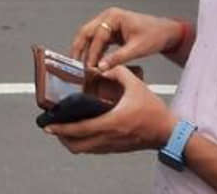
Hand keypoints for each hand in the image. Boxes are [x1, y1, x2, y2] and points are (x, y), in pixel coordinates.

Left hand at [45, 66, 177, 154]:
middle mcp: (108, 137)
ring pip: (84, 150)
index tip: (48, 125)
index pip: (80, 129)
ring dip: (71, 141)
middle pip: (76, 145)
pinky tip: (81, 132)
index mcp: (111, 122)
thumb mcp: (136, 85)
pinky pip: (93, 149)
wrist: (167, 132)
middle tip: (53, 127)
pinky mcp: (115, 148)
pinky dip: (83, 143)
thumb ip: (118, 71)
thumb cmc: (153, 110)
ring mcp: (111, 145)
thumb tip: (102, 68)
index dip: (61, 128)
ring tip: (63, 129)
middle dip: (61, 137)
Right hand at [71, 7, 184, 69]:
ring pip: (89, 36)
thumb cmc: (155, 36)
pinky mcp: (110, 31)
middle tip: (73, 65)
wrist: (166, 32)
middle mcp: (108, 17)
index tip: (89, 67)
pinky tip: (91, 63)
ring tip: (79, 66)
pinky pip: (97, 41)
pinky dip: (93, 51)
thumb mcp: (137, 48)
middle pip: (86, 32)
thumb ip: (118, 58)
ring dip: (84, 50)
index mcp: (114, 16)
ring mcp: (108, 23)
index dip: (92, 53)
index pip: (97, 35)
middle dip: (79, 48)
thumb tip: (101, 68)